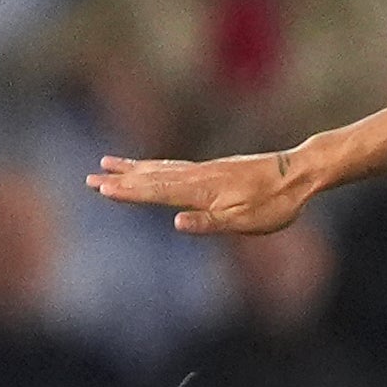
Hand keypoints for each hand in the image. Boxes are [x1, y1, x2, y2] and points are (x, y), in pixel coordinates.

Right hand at [87, 146, 311, 235]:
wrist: (297, 173)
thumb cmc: (274, 203)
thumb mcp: (246, 222)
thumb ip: (210, 223)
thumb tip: (176, 222)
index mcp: (201, 191)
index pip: (157, 191)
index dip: (129, 191)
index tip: (101, 188)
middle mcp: (197, 176)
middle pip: (151, 176)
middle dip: (120, 179)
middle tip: (89, 177)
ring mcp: (204, 170)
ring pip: (160, 168)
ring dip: (133, 168)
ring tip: (108, 163)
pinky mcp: (212, 169)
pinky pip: (173, 166)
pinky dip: (154, 165)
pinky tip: (148, 167)